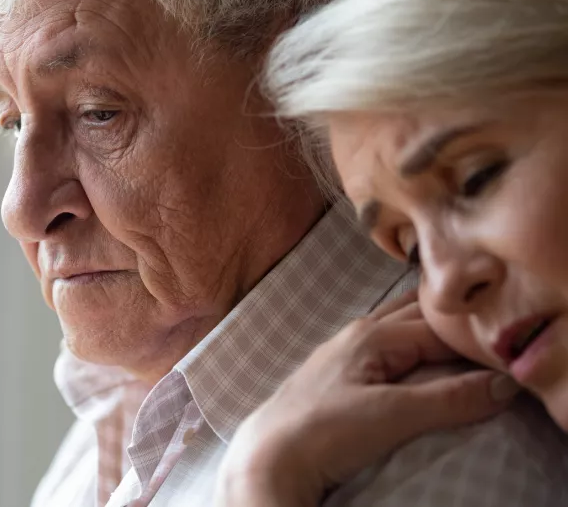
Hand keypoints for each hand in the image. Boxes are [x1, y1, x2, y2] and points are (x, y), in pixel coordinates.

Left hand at [215, 292, 520, 506]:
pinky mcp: (340, 376)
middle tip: (488, 343)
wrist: (269, 455)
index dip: (474, 340)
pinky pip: (386, 349)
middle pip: (418, 317)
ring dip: (430, 333)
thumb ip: (448, 398)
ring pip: (400, 329)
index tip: (503, 355)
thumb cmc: (321, 430)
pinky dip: (411, 349)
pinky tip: (416, 361)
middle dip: (454, 326)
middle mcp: (358, 333)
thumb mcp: (391, 415)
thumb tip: (501, 385)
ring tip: (461, 346)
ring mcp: (346, 353)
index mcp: (372, 334)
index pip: (439, 326)